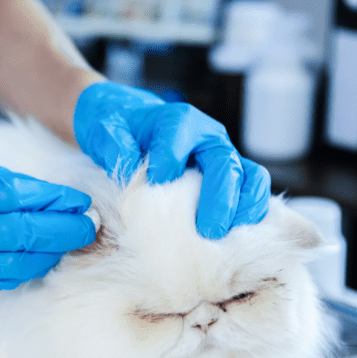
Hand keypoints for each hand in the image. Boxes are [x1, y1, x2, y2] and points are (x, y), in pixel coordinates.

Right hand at [0, 157, 95, 295]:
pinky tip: (45, 257)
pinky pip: (1, 281)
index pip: (15, 204)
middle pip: (18, 240)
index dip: (54, 207)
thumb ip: (17, 188)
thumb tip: (65, 200)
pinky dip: (28, 269)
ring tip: (72, 240)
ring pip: (14, 267)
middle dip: (60, 234)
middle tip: (90, 225)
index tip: (83, 203)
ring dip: (49, 255)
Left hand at [73, 81, 270, 239]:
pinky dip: (249, 212)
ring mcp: (223, 157)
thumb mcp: (105, 130)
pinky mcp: (230, 176)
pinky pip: (251, 191)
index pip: (179, 136)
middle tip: (207, 230)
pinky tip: (235, 236)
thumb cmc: (122, 131)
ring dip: (242, 207)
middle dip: (218, 198)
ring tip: (226, 236)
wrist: (133, 127)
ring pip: (249, 176)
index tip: (156, 181)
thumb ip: (113, 144)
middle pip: (223, 163)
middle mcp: (208, 137)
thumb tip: (128, 164)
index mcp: (177, 121)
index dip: (169, 160)